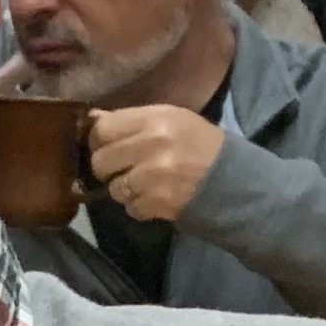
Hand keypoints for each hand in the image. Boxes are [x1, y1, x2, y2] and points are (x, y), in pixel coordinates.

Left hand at [82, 104, 228, 224]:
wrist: (233, 178)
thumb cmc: (198, 145)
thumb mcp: (170, 120)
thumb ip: (132, 121)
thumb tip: (92, 120)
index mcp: (154, 117)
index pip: (102, 129)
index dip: (98, 142)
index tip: (105, 148)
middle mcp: (152, 142)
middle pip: (101, 161)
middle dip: (108, 170)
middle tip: (124, 170)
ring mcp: (155, 174)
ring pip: (114, 188)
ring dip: (125, 191)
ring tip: (145, 185)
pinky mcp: (159, 200)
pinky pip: (131, 208)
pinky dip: (140, 207)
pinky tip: (156, 198)